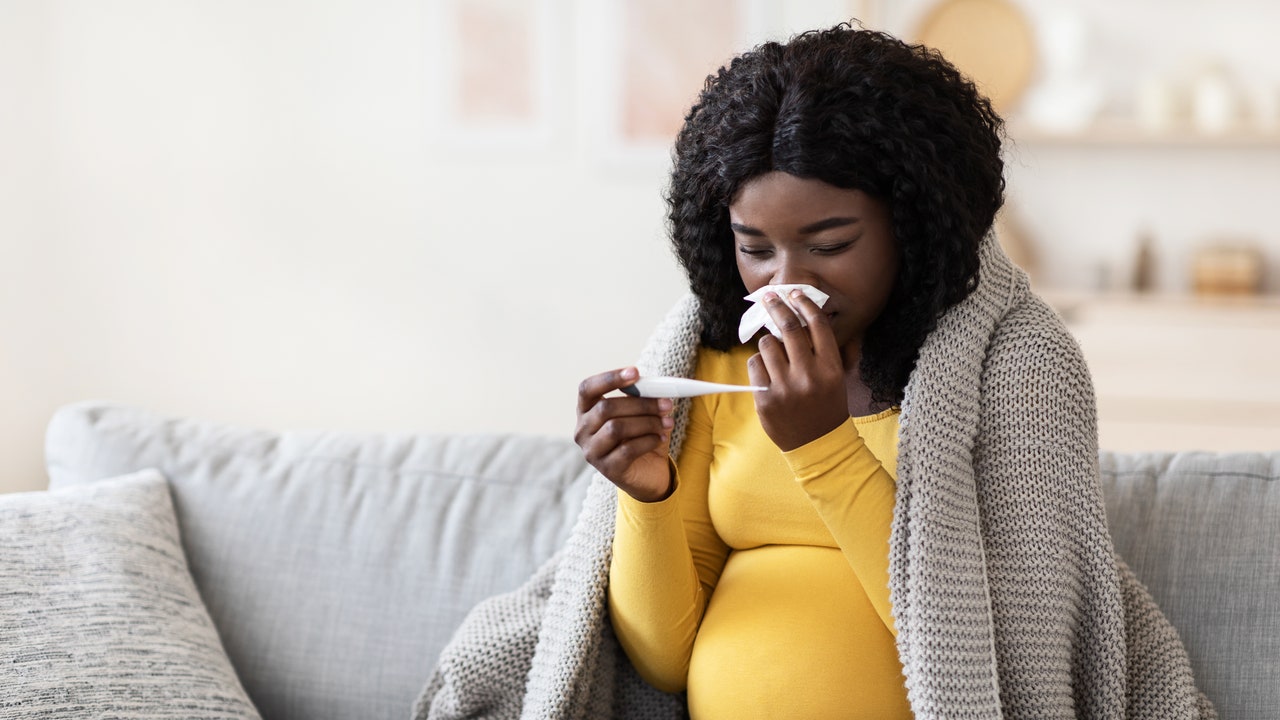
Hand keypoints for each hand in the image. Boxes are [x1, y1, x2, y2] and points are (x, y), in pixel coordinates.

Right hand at [575, 367, 675, 501]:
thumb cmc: (641, 436)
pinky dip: (648, 440)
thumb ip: (643, 397)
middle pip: (606, 408)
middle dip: (640, 403)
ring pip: (616, 428)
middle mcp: (582, 430)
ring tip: (667, 422)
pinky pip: (627, 450)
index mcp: (586, 410)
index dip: (609, 378)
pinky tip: (661, 438)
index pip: (587, 389)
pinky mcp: (607, 469)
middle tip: (666, 403)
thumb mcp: (641, 413)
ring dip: (647, 422)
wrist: (649, 473)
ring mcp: (592, 452)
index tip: (635, 372)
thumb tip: (657, 386)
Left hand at [747, 290, 849, 451]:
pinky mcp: (765, 400)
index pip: (817, 325)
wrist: (817, 444)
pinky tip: (768, 373)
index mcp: (830, 368)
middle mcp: (809, 375)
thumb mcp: (834, 377)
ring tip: (774, 353)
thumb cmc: (826, 405)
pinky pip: (754, 365)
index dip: (804, 303)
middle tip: (769, 297)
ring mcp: (785, 388)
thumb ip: (819, 350)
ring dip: (768, 343)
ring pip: (767, 345)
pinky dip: (759, 364)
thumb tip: (798, 316)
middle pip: (788, 328)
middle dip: (776, 306)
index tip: (794, 293)